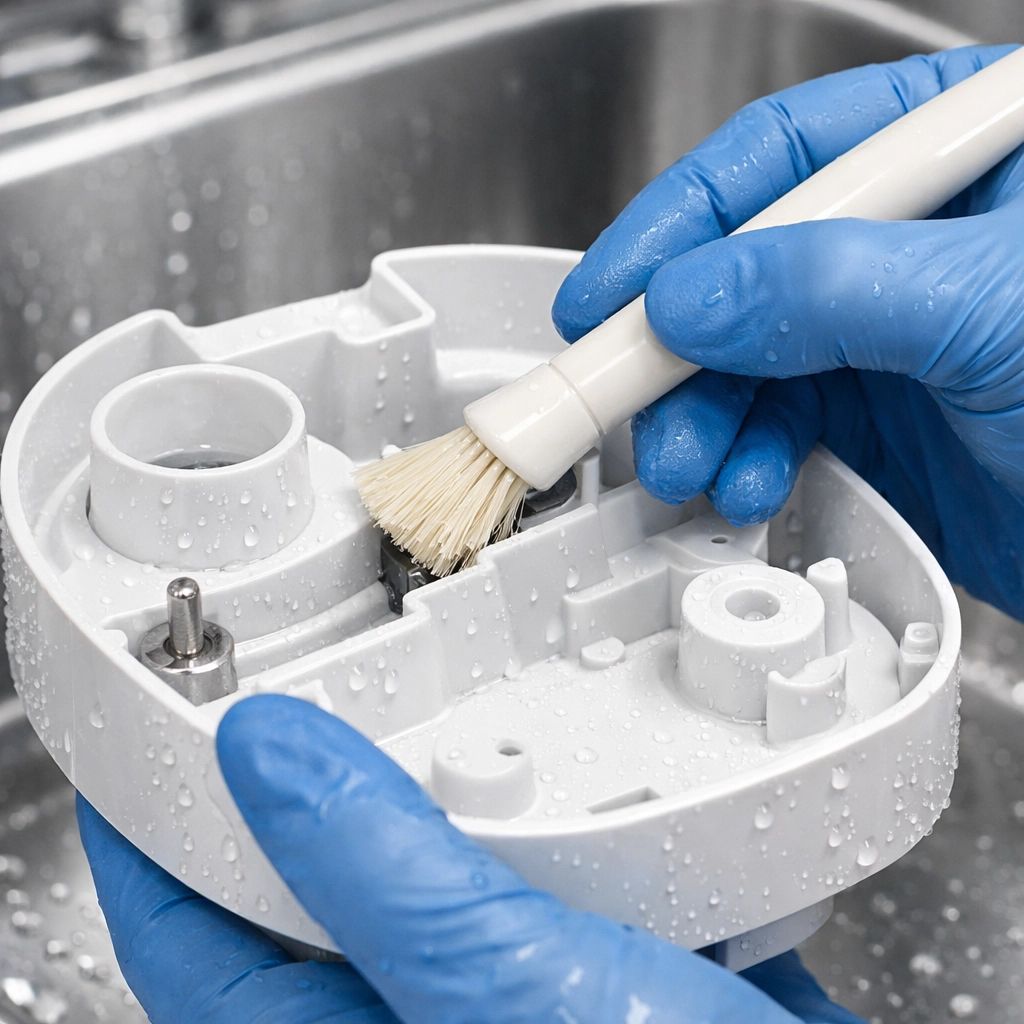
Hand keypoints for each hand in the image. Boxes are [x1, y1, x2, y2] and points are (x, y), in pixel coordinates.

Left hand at [78, 695, 863, 1023]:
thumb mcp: (504, 990)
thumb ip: (379, 872)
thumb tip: (259, 753)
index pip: (186, 933)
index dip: (150, 827)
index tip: (142, 727)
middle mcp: (412, 1013)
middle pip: (313, 873)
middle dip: (312, 772)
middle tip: (304, 677)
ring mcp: (503, 982)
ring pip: (435, 849)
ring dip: (445, 771)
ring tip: (439, 693)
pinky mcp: (585, 957)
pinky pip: (539, 854)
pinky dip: (550, 796)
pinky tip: (574, 751)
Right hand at [552, 44, 1023, 620]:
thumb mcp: (987, 309)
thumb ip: (829, 285)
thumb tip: (690, 294)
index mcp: (958, 159)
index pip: (784, 158)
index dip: (678, 221)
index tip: (609, 290)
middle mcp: (910, 241)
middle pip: (744, 268)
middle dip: (679, 346)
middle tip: (627, 397)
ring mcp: (889, 335)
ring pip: (747, 359)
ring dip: (702, 418)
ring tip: (688, 464)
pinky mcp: (879, 418)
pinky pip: (776, 426)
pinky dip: (745, 460)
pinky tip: (746, 484)